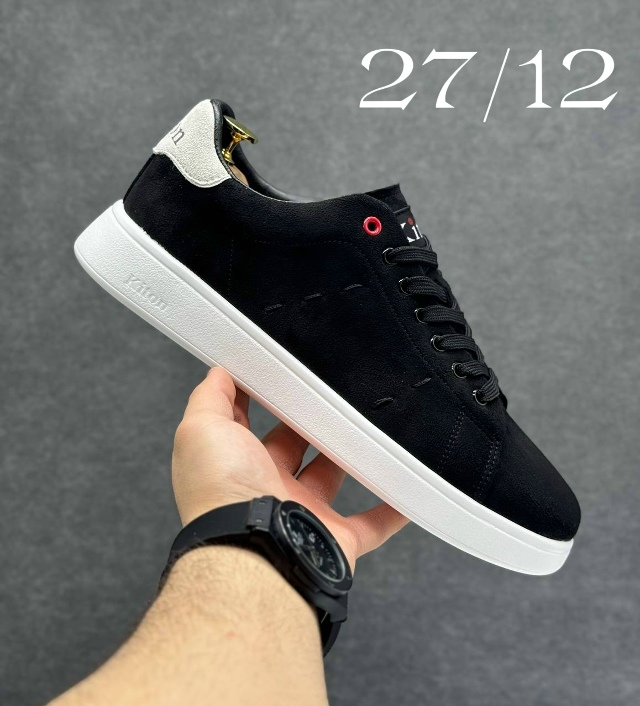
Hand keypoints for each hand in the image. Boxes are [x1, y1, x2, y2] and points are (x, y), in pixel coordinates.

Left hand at [172, 367, 408, 569]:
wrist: (253, 552)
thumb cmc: (221, 490)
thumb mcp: (201, 429)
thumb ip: (208, 398)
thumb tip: (218, 372)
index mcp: (235, 464)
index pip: (245, 426)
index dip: (258, 401)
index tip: (278, 375)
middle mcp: (266, 489)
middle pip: (292, 449)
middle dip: (307, 424)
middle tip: (327, 395)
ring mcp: (301, 514)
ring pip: (331, 479)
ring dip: (347, 458)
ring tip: (366, 427)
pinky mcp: (334, 539)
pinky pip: (370, 525)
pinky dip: (389, 511)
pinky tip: (403, 492)